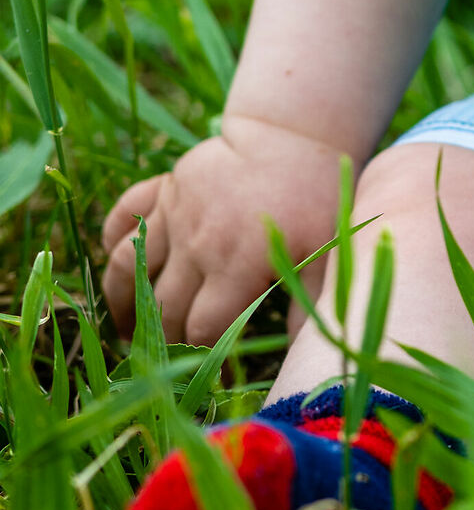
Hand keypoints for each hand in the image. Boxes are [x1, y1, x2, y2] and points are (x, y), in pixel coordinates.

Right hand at [101, 115, 345, 345]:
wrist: (294, 134)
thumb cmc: (316, 198)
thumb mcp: (325, 252)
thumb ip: (310, 306)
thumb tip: (304, 358)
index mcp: (235, 265)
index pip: (202, 330)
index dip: (202, 359)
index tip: (209, 375)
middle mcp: (196, 243)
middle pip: (162, 308)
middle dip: (161, 339)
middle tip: (164, 357)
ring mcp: (174, 213)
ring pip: (128, 265)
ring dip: (121, 300)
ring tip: (125, 326)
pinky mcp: (164, 187)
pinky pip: (124, 214)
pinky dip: (111, 237)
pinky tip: (114, 259)